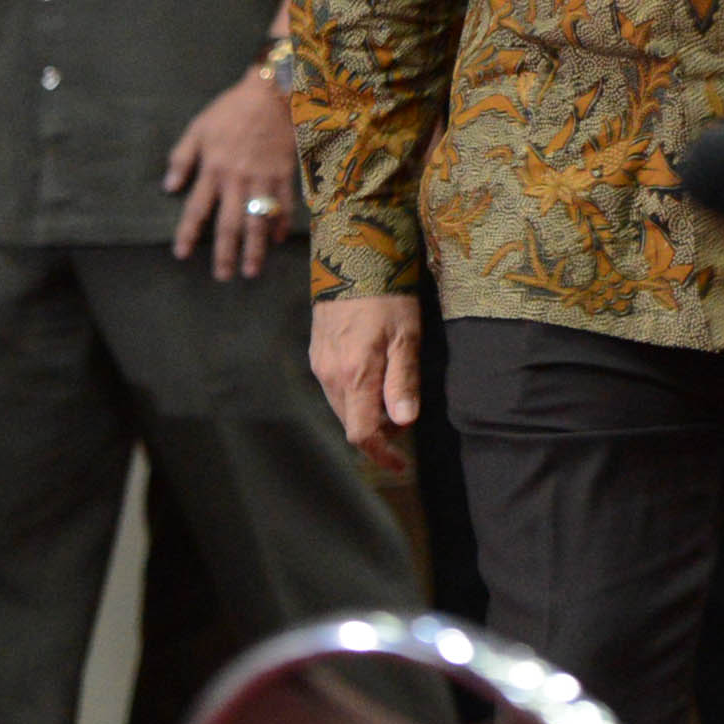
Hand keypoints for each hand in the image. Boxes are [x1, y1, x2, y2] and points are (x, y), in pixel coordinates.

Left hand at [165, 65, 297, 280]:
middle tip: (223, 276)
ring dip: (254, 248)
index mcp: (213, 169)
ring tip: (251, 270)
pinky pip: (284, 204)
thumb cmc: (231, 109)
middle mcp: (237, 179)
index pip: (197, 209)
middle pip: (230, 223)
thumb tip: (169, 187)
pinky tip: (278, 240)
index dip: (188, 233)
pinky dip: (281, 224)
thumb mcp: (198, 128)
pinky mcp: (284, 174)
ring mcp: (263, 178)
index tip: (182, 254)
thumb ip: (182, 158)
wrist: (272, 93)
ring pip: (257, 221)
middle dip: (225, 253)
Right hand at [311, 294, 423, 471]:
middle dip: (379, 432)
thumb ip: (402, 381)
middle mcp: (330, 376)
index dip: (381, 454)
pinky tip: (375, 377)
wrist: (351, 259)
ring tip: (395, 395)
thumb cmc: (387, 295)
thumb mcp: (406, 336)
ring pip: (342, 406)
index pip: (361, 432)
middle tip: (407, 418)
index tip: (401, 464)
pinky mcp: (317, 354)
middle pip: (351, 423)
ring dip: (367, 412)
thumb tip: (404, 423)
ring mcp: (320, 365)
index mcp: (354, 375)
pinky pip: (336, 388)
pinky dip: (355, 395)